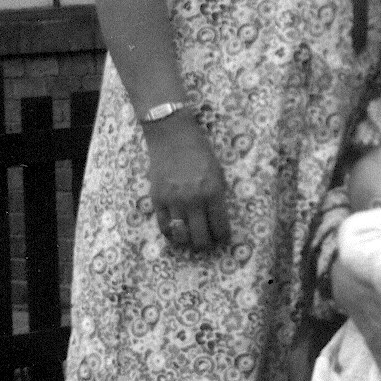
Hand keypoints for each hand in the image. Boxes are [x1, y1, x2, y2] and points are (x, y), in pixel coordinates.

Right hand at [146, 109, 229, 250]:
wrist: (172, 135)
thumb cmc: (200, 152)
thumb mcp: (218, 173)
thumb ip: (217, 196)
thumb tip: (217, 220)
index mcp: (213, 192)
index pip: (220, 227)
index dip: (223, 237)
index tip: (222, 238)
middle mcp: (193, 200)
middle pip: (201, 237)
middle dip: (206, 244)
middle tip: (208, 243)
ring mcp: (173, 200)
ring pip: (182, 236)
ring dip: (188, 242)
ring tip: (192, 240)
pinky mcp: (157, 199)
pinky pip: (163, 226)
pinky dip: (170, 233)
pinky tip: (176, 232)